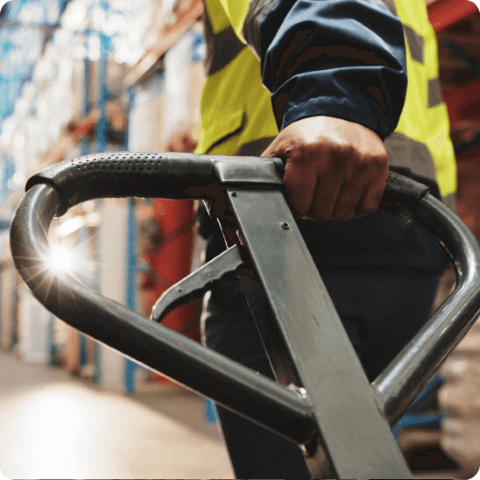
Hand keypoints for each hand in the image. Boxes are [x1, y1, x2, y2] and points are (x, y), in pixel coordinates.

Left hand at [261, 116, 388, 221]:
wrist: (339, 110)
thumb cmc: (306, 136)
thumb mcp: (280, 149)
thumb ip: (267, 175)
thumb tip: (251, 199)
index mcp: (306, 153)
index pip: (299, 205)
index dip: (296, 205)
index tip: (297, 197)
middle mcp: (335, 156)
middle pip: (321, 213)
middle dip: (313, 208)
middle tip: (313, 192)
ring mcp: (360, 162)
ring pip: (343, 214)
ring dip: (334, 207)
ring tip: (329, 189)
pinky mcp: (378, 166)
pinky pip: (367, 206)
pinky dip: (356, 205)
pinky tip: (347, 190)